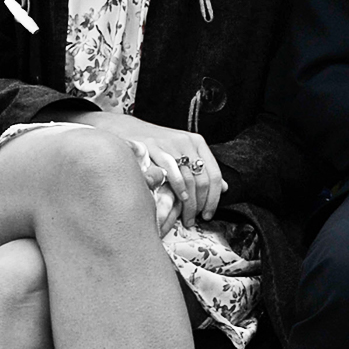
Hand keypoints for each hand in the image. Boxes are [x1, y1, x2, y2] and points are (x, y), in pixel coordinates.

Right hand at [71, 109, 224, 223]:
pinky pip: (172, 170)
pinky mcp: (153, 147)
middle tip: (194, 220)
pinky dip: (178, 187)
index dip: (214, 198)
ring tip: (185, 217)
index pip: (215, 174)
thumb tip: (225, 187)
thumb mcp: (182, 152)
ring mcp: (171, 144)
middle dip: (201, 205)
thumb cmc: (155, 146)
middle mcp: (187, 142)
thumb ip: (202, 168)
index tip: (209, 214)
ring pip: (190, 179)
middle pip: (203, 180)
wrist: (124, 129)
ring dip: (189, 203)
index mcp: (197, 143)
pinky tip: (179, 198)